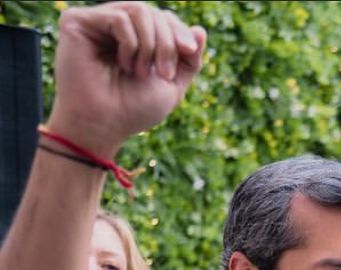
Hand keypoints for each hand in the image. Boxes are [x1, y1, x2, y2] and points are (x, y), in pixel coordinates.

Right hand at [48, 2, 205, 159]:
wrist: (105, 125)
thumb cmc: (134, 110)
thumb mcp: (172, 84)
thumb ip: (188, 58)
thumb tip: (200, 30)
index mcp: (134, 38)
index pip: (163, 17)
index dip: (179, 31)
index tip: (189, 51)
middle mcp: (113, 27)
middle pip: (154, 12)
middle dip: (167, 43)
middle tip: (164, 74)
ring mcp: (95, 22)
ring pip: (139, 10)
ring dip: (150, 45)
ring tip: (140, 72)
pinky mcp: (77, 22)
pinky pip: (120, 18)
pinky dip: (131, 43)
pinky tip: (122, 64)